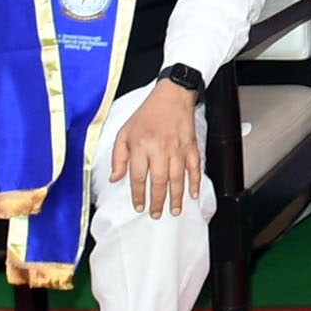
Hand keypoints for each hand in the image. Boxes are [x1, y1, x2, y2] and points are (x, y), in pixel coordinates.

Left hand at [105, 83, 207, 213]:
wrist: (172, 96)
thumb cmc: (147, 114)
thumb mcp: (124, 132)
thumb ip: (118, 156)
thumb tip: (115, 178)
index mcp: (141, 145)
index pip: (139, 177)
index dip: (138, 194)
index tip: (138, 206)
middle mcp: (160, 148)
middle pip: (159, 181)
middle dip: (157, 201)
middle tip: (156, 214)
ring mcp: (178, 148)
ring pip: (178, 178)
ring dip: (176, 197)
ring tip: (173, 210)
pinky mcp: (191, 146)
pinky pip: (195, 168)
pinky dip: (195, 182)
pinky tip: (193, 194)